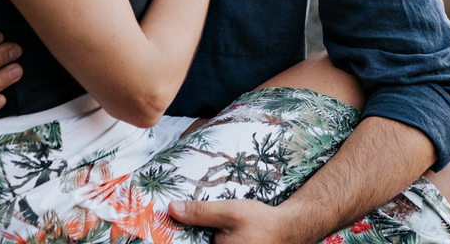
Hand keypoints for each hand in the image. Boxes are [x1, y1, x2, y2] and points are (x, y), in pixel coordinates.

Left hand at [168, 199, 298, 243]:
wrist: (288, 229)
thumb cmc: (262, 222)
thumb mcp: (230, 212)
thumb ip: (201, 212)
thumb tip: (172, 209)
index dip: (171, 238)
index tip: (161, 231)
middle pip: (194, 243)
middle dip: (185, 235)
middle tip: (174, 222)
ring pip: (204, 242)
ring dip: (197, 235)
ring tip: (187, 224)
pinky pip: (213, 242)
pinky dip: (207, 237)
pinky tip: (207, 231)